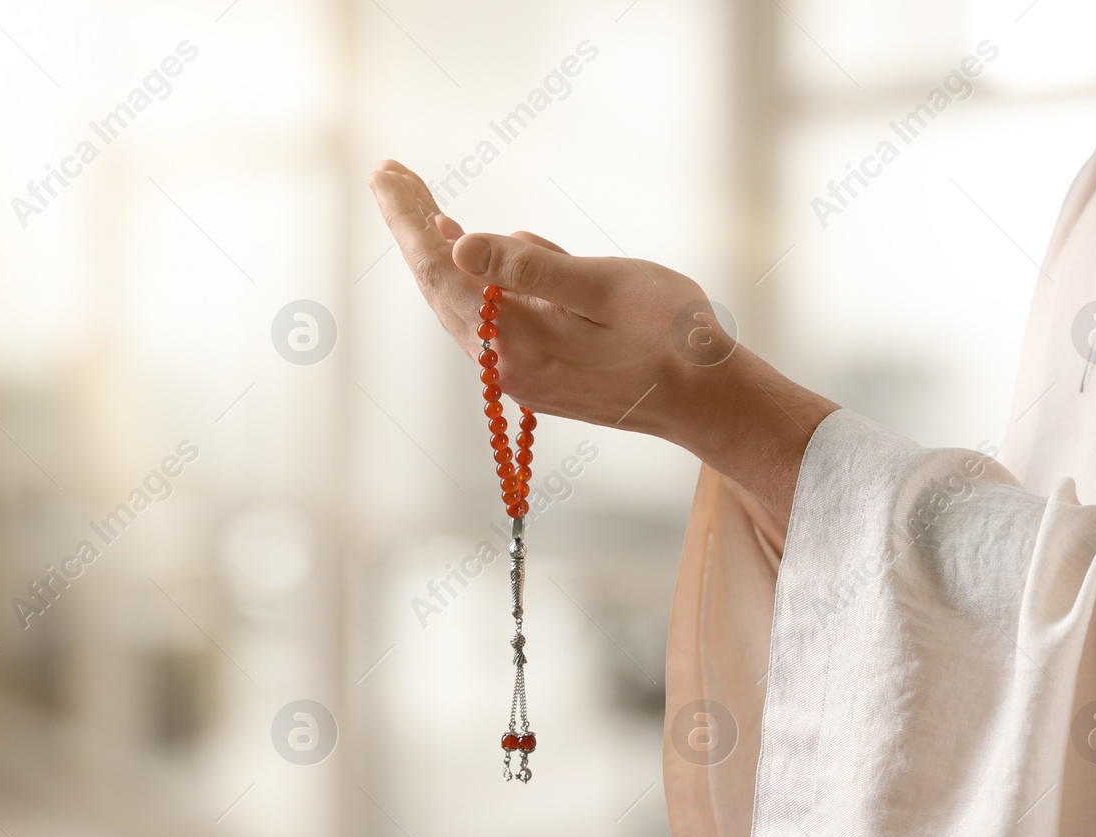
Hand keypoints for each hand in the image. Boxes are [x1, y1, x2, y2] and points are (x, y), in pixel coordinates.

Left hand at [366, 159, 835, 524]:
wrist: (709, 405)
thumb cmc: (675, 338)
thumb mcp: (608, 286)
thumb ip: (534, 267)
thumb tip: (462, 244)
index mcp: (518, 340)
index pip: (441, 269)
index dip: (409, 218)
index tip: (386, 172)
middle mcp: (506, 366)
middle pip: (440, 289)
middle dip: (414, 229)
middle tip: (391, 174)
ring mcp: (520, 377)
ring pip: (461, 307)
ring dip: (440, 256)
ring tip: (420, 207)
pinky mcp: (538, 378)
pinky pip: (488, 322)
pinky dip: (471, 283)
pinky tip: (471, 253)